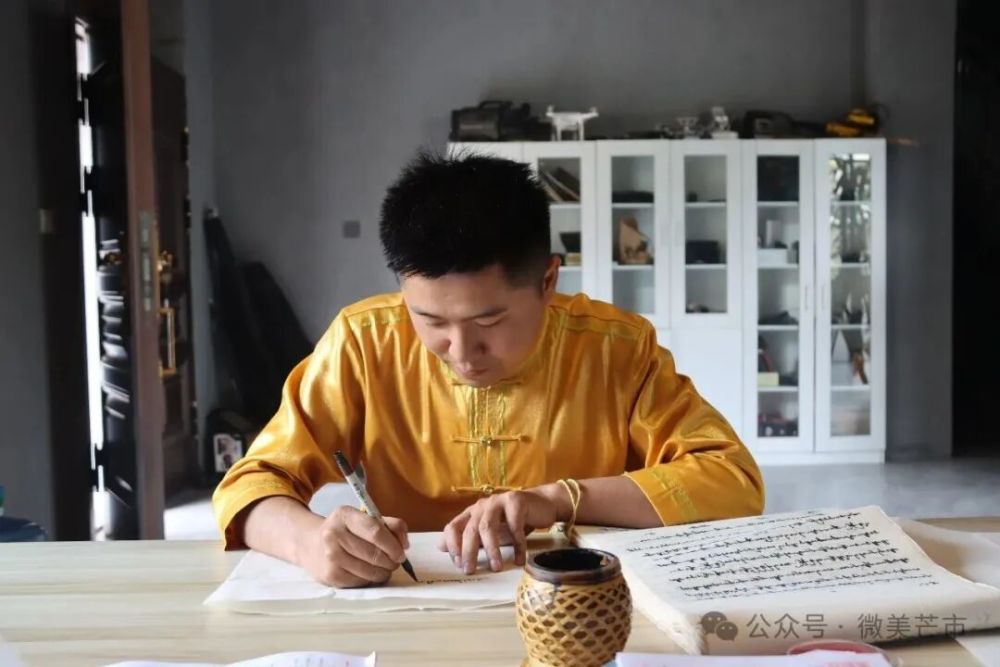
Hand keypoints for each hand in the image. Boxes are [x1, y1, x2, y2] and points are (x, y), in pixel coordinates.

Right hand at [298, 505, 408, 587]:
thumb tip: (404, 544)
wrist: (311, 544)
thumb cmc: (346, 530)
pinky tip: (369, 572)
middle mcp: (334, 535)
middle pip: (374, 554)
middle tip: (395, 561)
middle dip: (391, 561)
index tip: (401, 552)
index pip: (375, 532)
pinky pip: (361, 582)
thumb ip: (390, 525)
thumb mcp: (364, 518)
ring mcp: (330, 557)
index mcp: (345, 515)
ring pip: (370, 571)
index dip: (393, 545)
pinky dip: (371, 579)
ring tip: (384, 567)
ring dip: (384, 572)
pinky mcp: (331, 576)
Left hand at [438, 487, 566, 573]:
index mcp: (472, 512)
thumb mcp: (490, 532)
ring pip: (488, 526)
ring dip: (492, 549)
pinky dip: (517, 544)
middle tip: (470, 570)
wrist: (542, 505)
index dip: (453, 545)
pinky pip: (514, 526)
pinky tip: (520, 558)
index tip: (458, 564)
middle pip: (470, 529)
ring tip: (496, 567)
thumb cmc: (514, 521)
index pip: (453, 527)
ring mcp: (498, 501)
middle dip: (469, 551)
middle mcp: (482, 505)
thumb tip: (440, 547)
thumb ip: (469, 539)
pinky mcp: (516, 501)